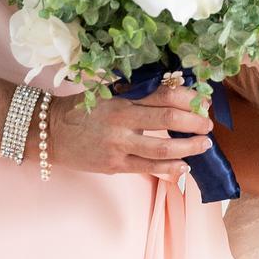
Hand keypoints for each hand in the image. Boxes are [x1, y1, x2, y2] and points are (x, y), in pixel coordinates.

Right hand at [48, 88, 214, 177]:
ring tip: (204, 145)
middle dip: (195, 123)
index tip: (203, 102)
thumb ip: (136, 92)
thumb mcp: (108, 93)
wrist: (50, 133)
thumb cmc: (82, 109)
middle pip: (168, 121)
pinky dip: (170, 169)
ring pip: (162, 149)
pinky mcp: (114, 166)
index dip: (189, 98)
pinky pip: (148, 169)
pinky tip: (184, 167)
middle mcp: (122, 121)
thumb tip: (173, 89)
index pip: (164, 95)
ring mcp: (118, 146)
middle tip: (208, 125)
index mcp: (122, 99)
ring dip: (189, 147)